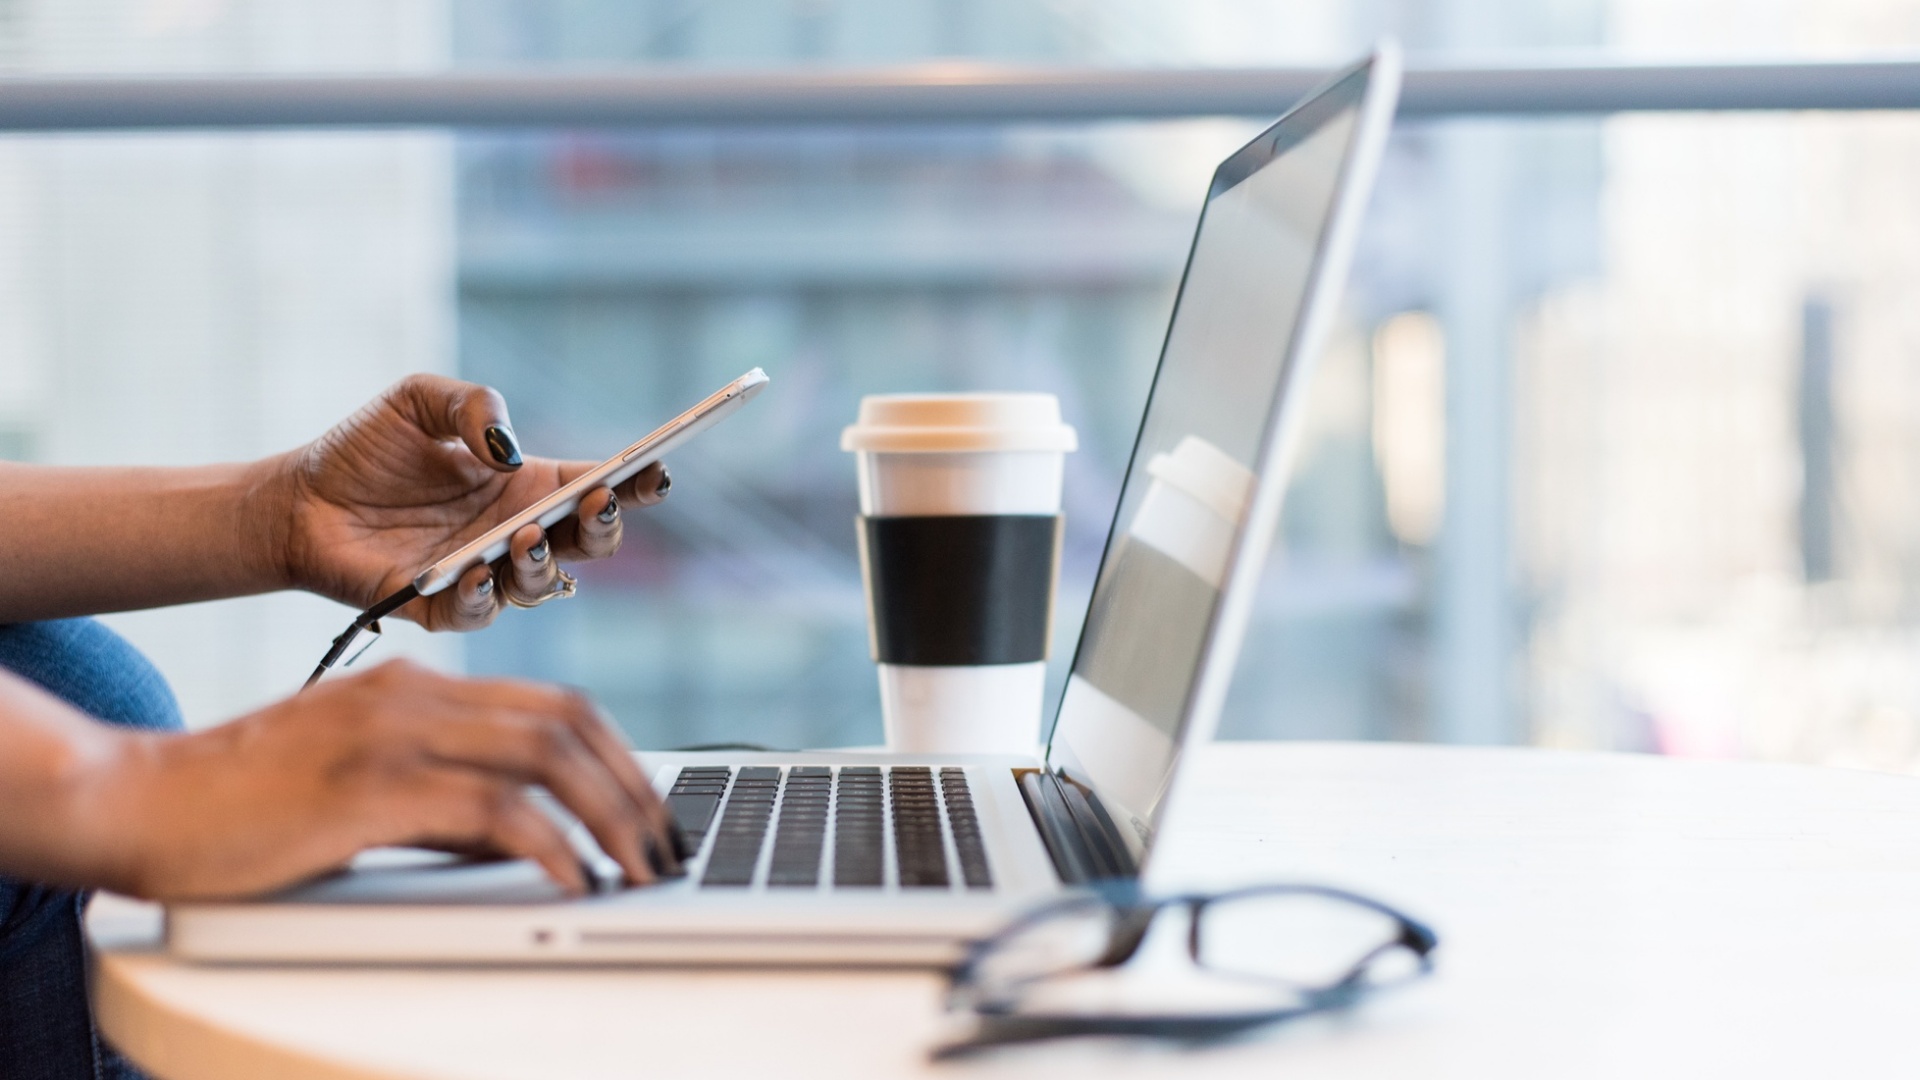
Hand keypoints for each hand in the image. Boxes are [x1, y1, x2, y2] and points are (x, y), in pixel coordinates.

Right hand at [67, 660, 679, 899]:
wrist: (138, 801)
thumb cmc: (243, 805)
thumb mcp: (362, 785)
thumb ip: (443, 799)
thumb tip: (525, 839)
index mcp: (417, 685)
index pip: (554, 703)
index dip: (619, 754)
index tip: (651, 808)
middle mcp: (415, 694)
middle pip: (568, 721)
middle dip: (635, 787)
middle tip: (666, 845)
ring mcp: (393, 733)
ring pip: (546, 756)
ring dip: (611, 816)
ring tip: (640, 868)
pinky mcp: (371, 786)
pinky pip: (493, 810)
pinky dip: (550, 846)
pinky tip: (573, 880)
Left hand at [275, 374, 671, 628]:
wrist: (296, 500)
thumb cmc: (364, 450)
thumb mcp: (419, 400)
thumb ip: (472, 405)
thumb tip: (508, 449)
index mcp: (526, 486)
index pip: (597, 487)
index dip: (634, 482)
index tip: (655, 469)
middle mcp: (515, 534)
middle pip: (589, 544)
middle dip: (605, 526)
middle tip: (597, 502)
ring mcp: (484, 574)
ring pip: (543, 586)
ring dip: (544, 563)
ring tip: (525, 536)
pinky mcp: (440, 608)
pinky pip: (478, 613)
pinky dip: (484, 595)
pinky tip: (475, 570)